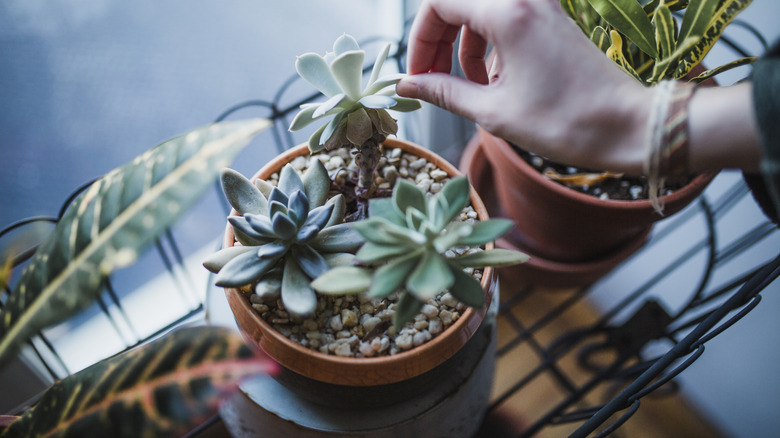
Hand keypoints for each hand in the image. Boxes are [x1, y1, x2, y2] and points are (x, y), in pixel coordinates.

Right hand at [397, 0, 652, 173]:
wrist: (626, 125)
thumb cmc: (567, 121)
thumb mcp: (493, 112)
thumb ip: (443, 92)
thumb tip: (407, 86)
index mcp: (509, 13)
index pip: (439, 2)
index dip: (420, 39)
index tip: (418, 74)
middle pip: (457, 2)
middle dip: (437, 39)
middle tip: (433, 78)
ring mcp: (541, 6)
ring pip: (479, 10)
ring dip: (462, 45)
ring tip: (466, 87)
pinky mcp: (551, 20)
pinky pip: (504, 19)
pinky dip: (487, 45)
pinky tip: (492, 81)